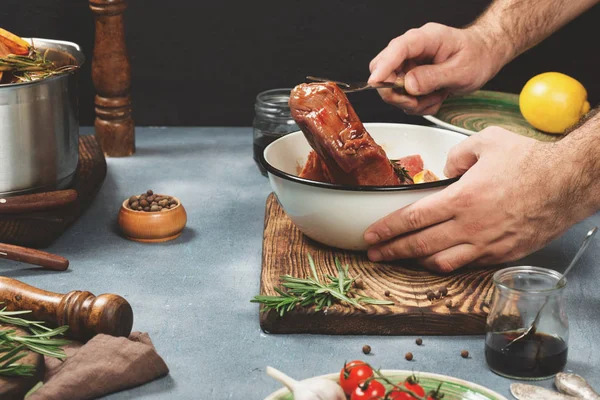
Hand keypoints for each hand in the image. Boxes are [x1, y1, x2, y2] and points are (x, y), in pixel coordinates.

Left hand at [363, 127, 578, 272]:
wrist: (569, 183)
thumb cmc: (531, 161)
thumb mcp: (487, 142)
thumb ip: (457, 154)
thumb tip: (444, 169)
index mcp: (462, 198)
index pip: (413, 218)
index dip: (387, 229)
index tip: (370, 235)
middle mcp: (470, 226)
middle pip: (420, 245)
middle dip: (392, 251)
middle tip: (373, 254)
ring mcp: (486, 244)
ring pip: (441, 262)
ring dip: (415, 262)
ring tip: (401, 258)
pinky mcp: (502, 255)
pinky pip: (466, 265)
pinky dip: (447, 264)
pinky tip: (437, 259)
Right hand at [368, 23, 508, 114]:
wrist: (484, 57)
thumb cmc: (477, 56)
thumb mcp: (461, 70)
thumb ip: (433, 77)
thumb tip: (408, 85)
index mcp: (426, 38)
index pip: (397, 49)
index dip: (384, 66)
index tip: (375, 82)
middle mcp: (413, 50)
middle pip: (384, 70)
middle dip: (396, 92)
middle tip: (416, 100)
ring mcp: (409, 65)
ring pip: (391, 89)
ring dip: (412, 102)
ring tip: (436, 96)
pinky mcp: (410, 78)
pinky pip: (403, 98)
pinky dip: (418, 105)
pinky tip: (435, 97)